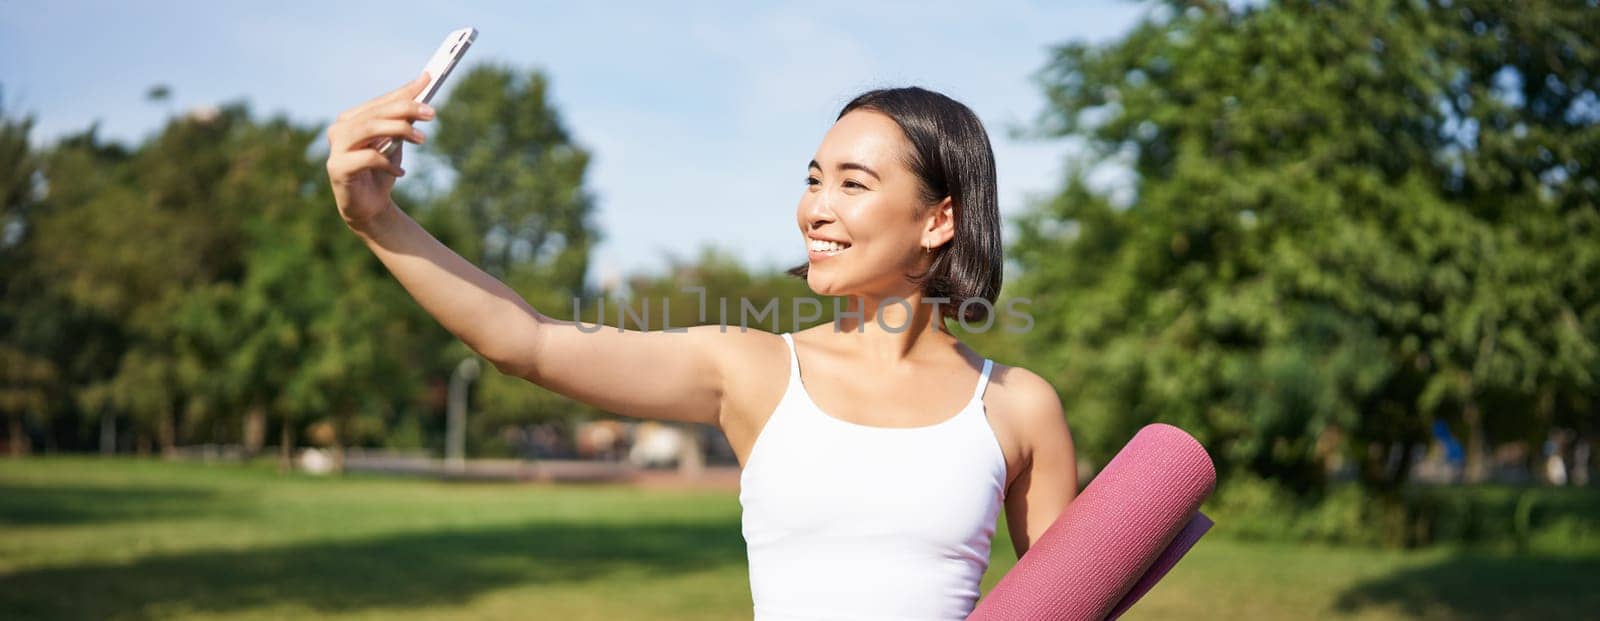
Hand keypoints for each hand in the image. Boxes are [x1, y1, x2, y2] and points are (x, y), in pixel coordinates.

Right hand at [325, 72, 434, 230]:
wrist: (370, 207)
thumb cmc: (382, 170)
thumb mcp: (396, 141)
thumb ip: (404, 117)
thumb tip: (423, 87)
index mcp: (352, 119)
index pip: (380, 102)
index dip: (404, 92)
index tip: (428, 80)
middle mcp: (339, 129)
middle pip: (375, 113)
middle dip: (405, 109)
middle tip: (431, 112)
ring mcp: (335, 148)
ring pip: (369, 129)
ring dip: (399, 130)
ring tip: (421, 139)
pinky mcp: (337, 168)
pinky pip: (367, 157)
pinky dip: (387, 163)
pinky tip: (400, 173)